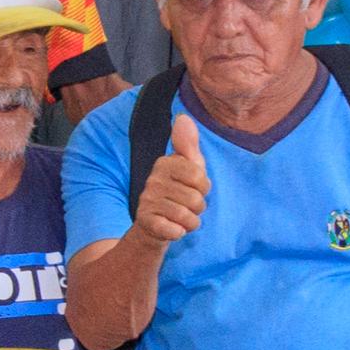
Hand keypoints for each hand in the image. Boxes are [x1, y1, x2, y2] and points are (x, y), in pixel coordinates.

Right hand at [133, 115, 209, 246]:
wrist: (154, 224)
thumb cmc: (177, 192)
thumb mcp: (188, 167)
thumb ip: (188, 144)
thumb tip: (183, 117)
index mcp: (165, 164)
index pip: (199, 176)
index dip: (203, 187)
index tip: (193, 188)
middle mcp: (153, 180)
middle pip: (196, 199)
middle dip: (198, 207)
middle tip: (186, 205)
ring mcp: (147, 201)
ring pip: (187, 216)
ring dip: (191, 222)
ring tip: (181, 218)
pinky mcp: (146, 221)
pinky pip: (174, 230)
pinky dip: (179, 232)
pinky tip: (173, 229)